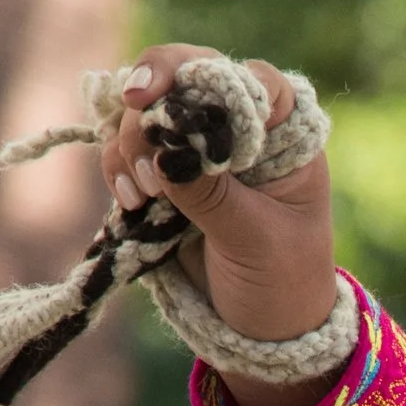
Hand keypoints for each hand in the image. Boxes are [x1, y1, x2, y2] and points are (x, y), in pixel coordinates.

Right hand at [102, 43, 340, 405]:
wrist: (261, 331)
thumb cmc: (282, 284)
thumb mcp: (255, 241)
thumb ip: (213, 194)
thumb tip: (164, 151)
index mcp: (287, 139)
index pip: (254, 83)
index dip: (210, 74)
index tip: (167, 93)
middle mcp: (241, 131)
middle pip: (190, 77)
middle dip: (154, 94)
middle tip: (135, 113)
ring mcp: (198, 149)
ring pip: (149, 111)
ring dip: (132, 142)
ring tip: (142, 197)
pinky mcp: (164, 174)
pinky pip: (127, 150)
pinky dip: (119, 167)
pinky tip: (129, 203)